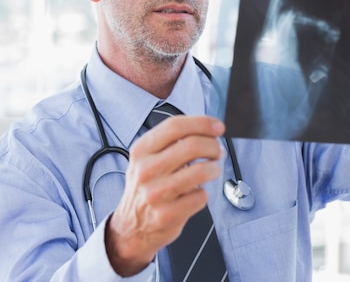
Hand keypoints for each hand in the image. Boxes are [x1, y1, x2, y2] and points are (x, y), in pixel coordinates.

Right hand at [105, 115, 224, 275]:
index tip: (218, 127)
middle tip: (218, 151)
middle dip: (214, 146)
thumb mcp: (147, 159)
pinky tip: (195, 194)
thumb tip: (207, 130)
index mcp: (142, 150)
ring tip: (212, 170)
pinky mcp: (167, 214)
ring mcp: (155, 193)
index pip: (176, 126)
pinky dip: (203, 193)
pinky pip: (200, 196)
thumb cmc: (146, 188)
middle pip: (192, 145)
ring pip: (201, 171)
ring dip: (214, 168)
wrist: (131, 227)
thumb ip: (171, 142)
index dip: (203, 123)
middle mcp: (146, 170)